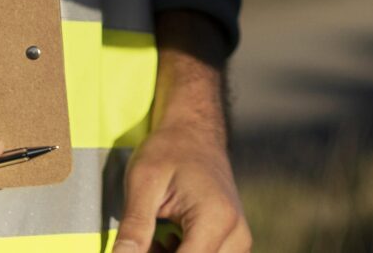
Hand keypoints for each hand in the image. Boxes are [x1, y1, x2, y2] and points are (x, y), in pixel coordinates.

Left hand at [113, 111, 247, 252]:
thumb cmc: (169, 149)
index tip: (137, 249)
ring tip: (154, 240)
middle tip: (143, 243)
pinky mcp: (235, 240)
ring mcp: (239, 238)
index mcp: (215, 219)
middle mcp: (235, 233)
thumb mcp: (143, 183)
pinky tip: (167, 241)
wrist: (195, 131)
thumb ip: (134, 228)